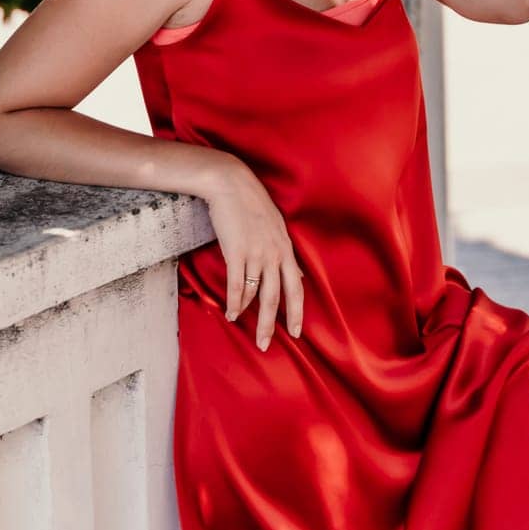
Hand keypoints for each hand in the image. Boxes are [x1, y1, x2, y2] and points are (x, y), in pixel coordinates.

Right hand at [204, 160, 304, 350]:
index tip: (297, 333)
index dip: (297, 312)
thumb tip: (296, 273)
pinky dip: (234, 302)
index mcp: (286, 248)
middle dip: (274, 324)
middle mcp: (274, 254)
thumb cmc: (252, 204)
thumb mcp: (276, 227)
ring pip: (258, 295)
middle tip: (267, 345)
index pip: (296, 287)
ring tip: (250, 333)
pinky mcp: (236, 251)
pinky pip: (237, 285)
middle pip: (277, 297)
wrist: (231, 184)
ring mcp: (256, 253)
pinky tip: (231, 314)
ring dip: (253, 317)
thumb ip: (284, 252)